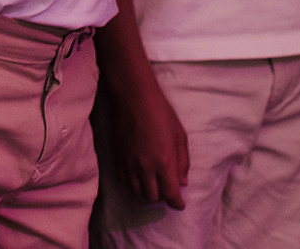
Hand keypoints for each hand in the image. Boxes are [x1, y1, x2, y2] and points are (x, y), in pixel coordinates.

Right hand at [109, 76, 189, 208]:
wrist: (133, 97)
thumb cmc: (160, 112)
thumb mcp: (180, 136)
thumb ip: (182, 162)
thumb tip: (182, 182)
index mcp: (164, 162)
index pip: (170, 194)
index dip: (177, 203)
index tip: (180, 203)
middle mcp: (145, 167)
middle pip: (153, 197)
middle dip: (162, 197)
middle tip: (167, 189)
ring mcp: (128, 163)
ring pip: (137, 192)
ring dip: (147, 192)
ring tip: (153, 184)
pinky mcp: (116, 157)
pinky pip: (124, 181)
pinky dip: (132, 185)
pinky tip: (138, 177)